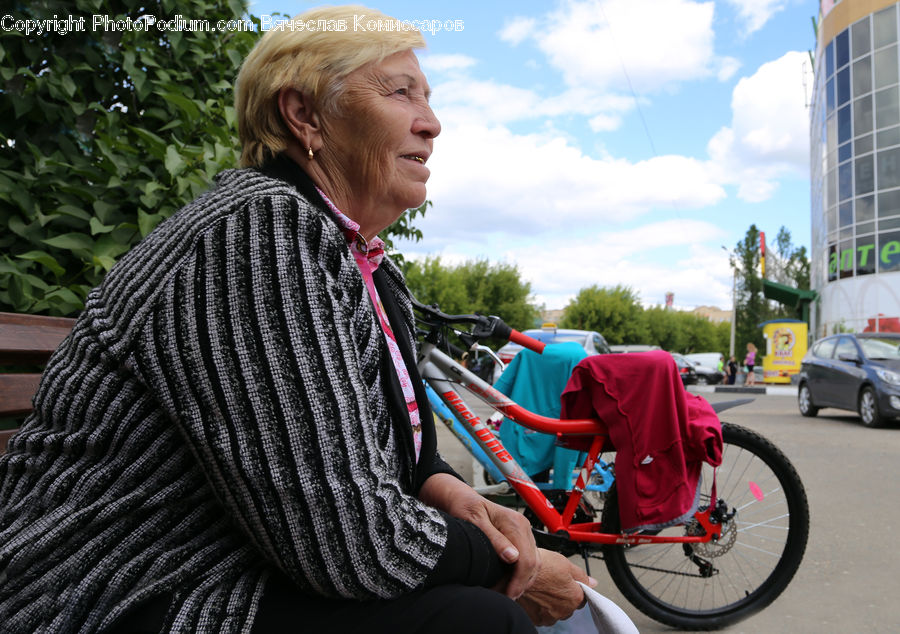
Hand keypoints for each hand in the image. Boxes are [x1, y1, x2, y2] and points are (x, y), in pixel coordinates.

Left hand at [418, 474, 538, 597]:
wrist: (461, 498)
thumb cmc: (465, 507)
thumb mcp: (475, 522)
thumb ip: (494, 539)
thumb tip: (512, 557)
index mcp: (515, 522)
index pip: (526, 559)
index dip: (519, 581)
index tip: (508, 595)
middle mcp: (523, 526)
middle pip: (533, 563)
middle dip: (520, 584)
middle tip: (505, 597)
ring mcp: (523, 531)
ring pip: (532, 562)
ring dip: (521, 580)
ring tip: (505, 592)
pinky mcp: (519, 536)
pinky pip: (526, 558)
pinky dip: (519, 572)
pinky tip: (507, 581)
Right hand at [517, 549, 594, 625]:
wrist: (517, 570)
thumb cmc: (540, 565)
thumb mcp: (565, 564)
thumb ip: (581, 576)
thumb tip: (592, 583)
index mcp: (574, 598)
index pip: (581, 598)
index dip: (572, 588)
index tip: (564, 582)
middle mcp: (563, 611)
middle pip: (567, 607)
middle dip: (561, 598)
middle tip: (550, 583)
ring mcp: (548, 617)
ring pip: (553, 612)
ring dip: (549, 604)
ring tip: (540, 589)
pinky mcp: (534, 619)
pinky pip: (541, 616)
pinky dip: (538, 608)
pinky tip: (533, 595)